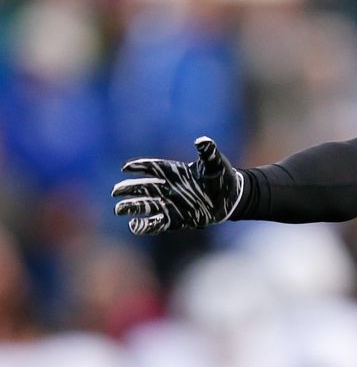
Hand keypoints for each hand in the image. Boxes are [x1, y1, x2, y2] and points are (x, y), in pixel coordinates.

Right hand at [113, 137, 243, 234]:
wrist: (232, 197)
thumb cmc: (223, 176)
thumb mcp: (216, 163)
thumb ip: (208, 152)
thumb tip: (202, 140)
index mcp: (177, 172)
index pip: (155, 167)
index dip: (140, 167)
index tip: (125, 168)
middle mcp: (171, 187)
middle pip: (145, 187)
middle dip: (130, 189)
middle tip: (115, 192)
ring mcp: (173, 203)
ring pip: (148, 205)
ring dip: (133, 207)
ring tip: (119, 210)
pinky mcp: (178, 218)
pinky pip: (159, 222)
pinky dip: (147, 225)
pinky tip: (135, 226)